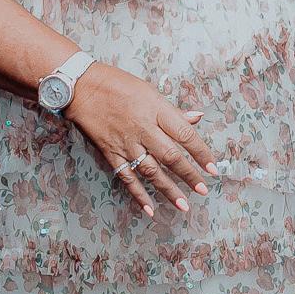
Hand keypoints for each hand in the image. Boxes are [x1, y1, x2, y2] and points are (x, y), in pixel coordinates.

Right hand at [67, 62, 216, 218]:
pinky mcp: (111, 153)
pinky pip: (126, 177)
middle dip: (189, 175)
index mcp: (155, 110)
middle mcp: (142, 129)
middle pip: (170, 156)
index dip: (201, 152)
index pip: (185, 134)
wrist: (81, 88)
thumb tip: (197, 118)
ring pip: (151, 171)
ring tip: (183, 205)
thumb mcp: (149, 91)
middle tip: (203, 190)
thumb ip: (173, 110)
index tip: (213, 168)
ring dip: (168, 189)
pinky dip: (138, 194)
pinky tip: (150, 209)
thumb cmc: (117, 84)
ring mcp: (126, 143)